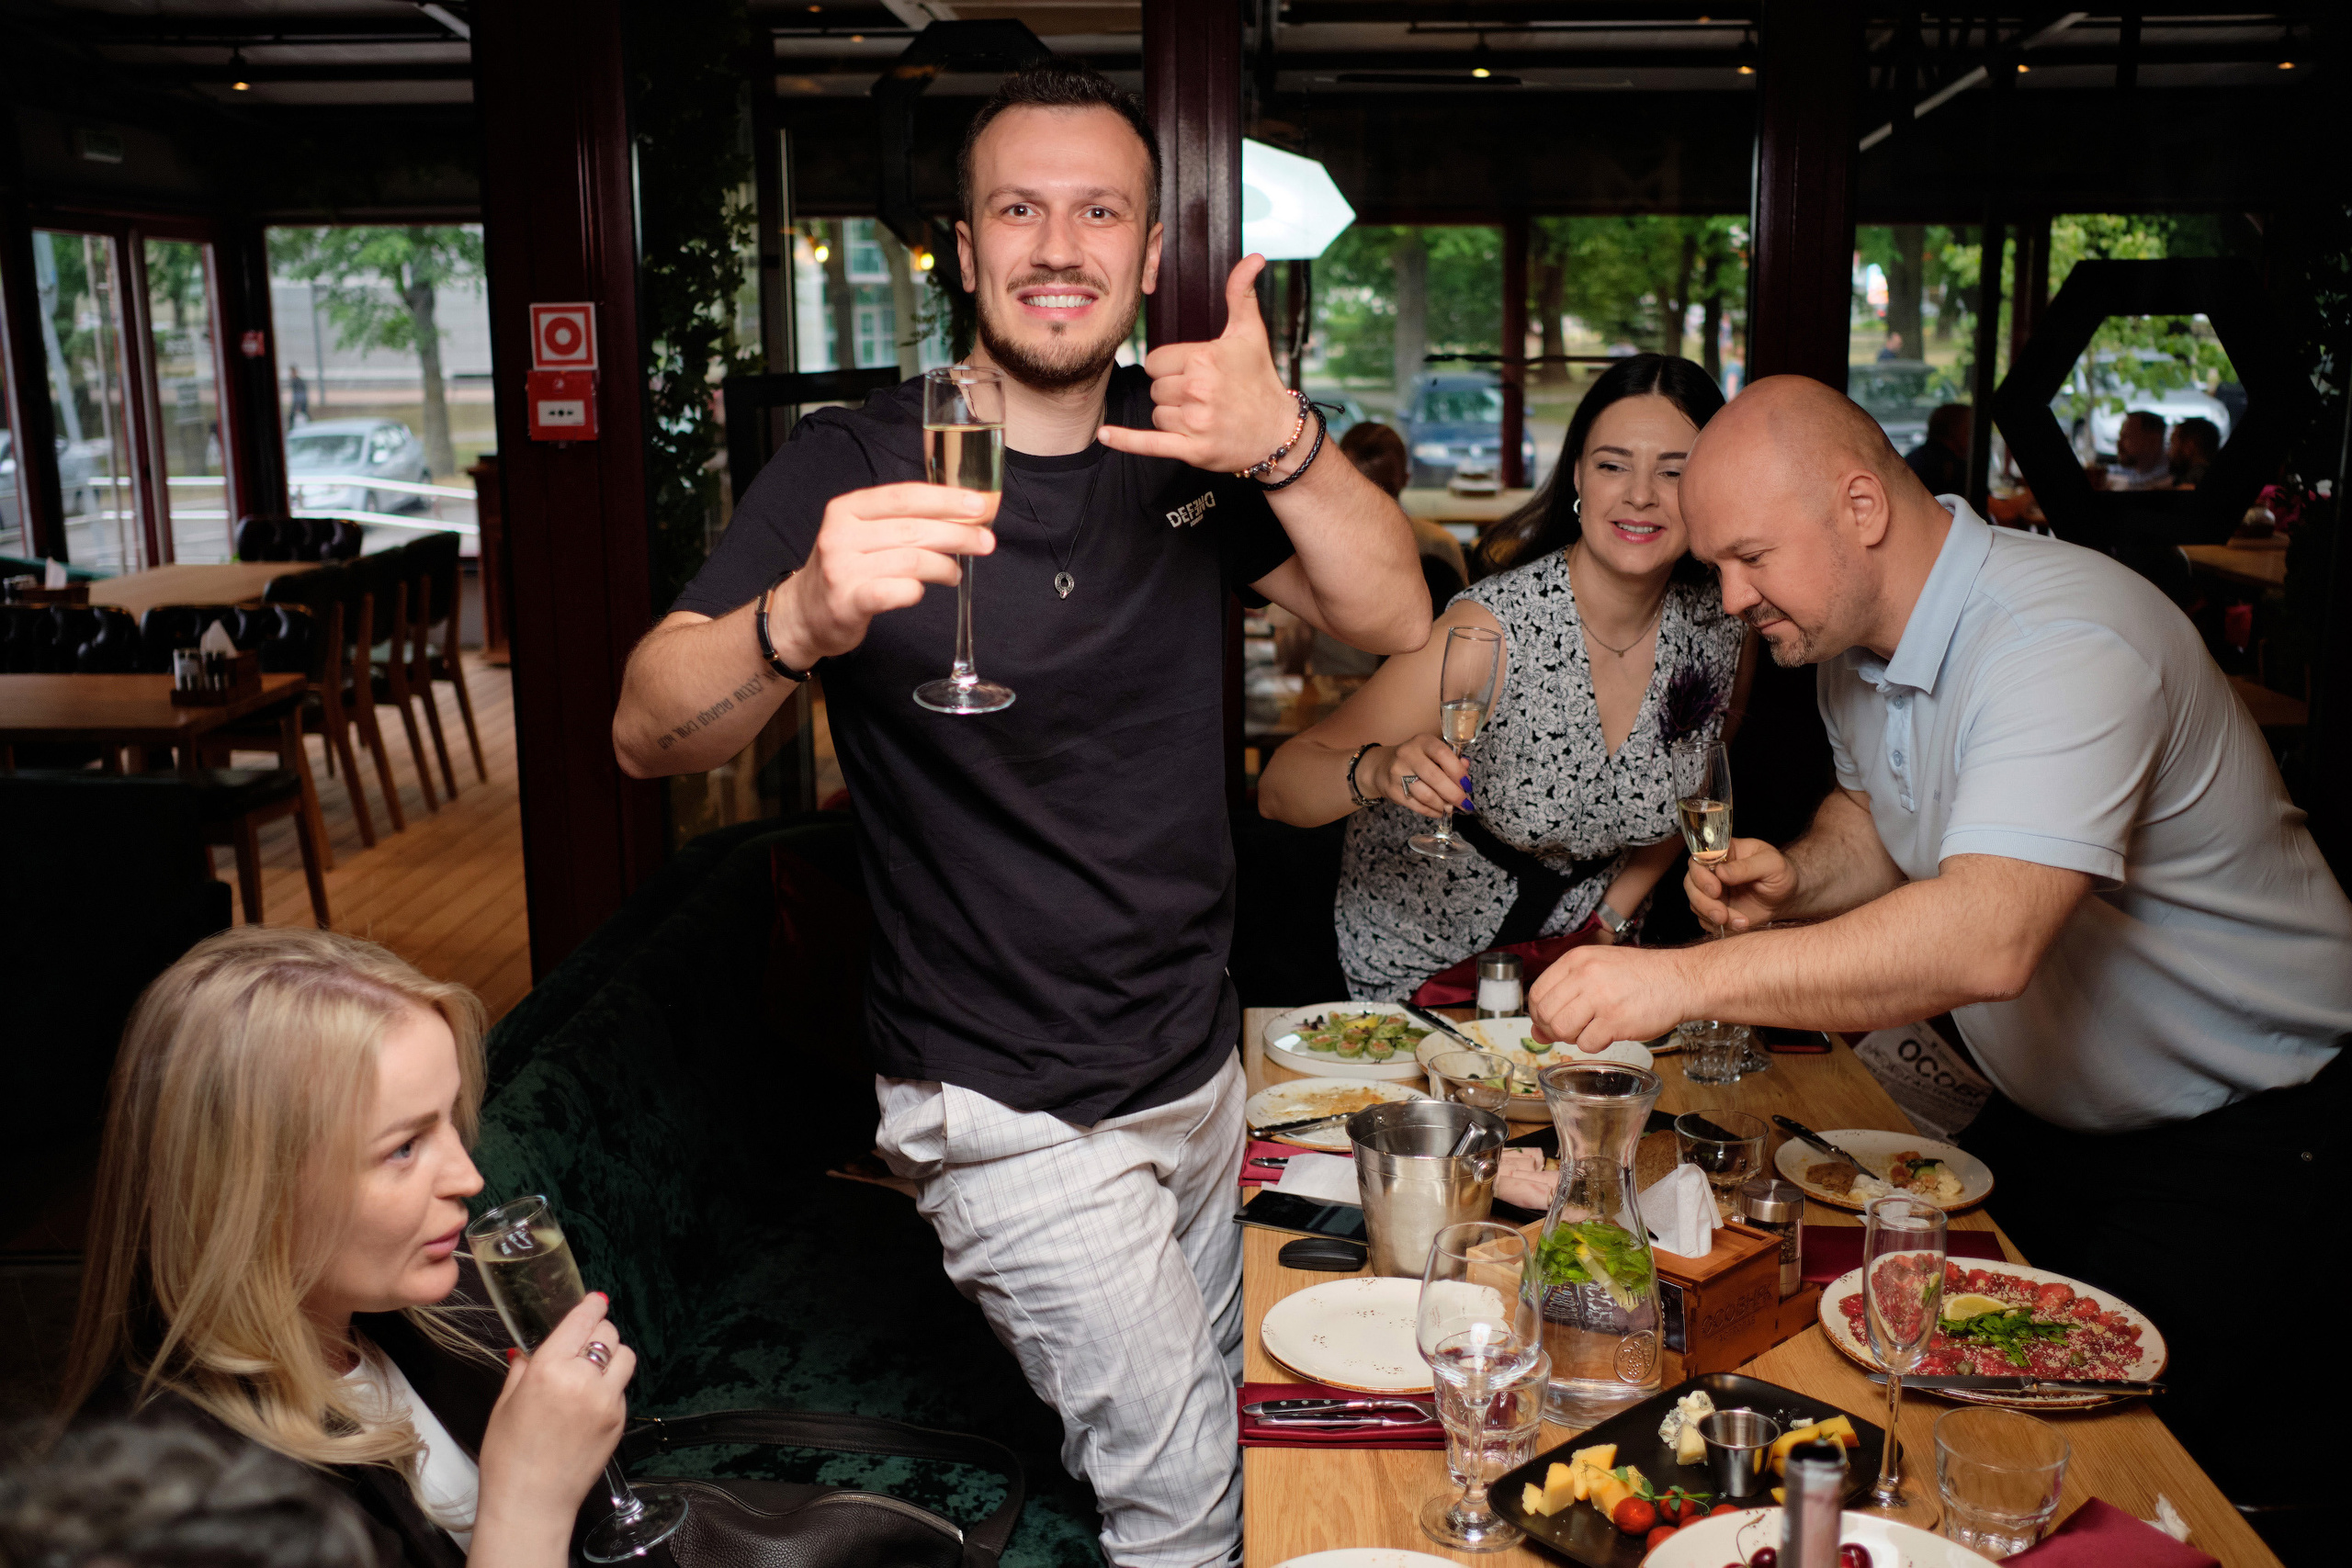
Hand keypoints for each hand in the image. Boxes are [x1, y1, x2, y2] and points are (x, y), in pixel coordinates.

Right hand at [476, 1292, 638, 1533]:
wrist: (531, 1503)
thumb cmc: (509, 1458)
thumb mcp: (505, 1405)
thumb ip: (523, 1369)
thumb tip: (531, 1350)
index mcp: (549, 1369)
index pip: (582, 1320)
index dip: (591, 1306)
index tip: (595, 1300)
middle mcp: (583, 1380)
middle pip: (608, 1333)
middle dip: (597, 1333)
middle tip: (583, 1344)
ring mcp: (606, 1401)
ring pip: (625, 1356)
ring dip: (611, 1356)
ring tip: (591, 1371)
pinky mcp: (619, 1421)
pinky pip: (622, 1389)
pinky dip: (610, 1387)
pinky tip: (588, 1404)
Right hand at [774, 483, 996, 666]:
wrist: (803, 613)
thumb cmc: (846, 569)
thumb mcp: (861, 532)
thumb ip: (900, 520)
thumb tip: (959, 515)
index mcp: (848, 508)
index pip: (904, 496)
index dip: (945, 499)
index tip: (979, 505)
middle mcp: (841, 534)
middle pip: (913, 529)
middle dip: (957, 534)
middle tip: (985, 542)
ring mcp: (842, 569)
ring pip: (911, 560)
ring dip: (944, 566)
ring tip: (954, 573)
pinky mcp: (848, 602)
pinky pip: (898, 591)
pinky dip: (917, 591)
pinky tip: (921, 592)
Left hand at [1095, 256, 1299, 472]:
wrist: (1278, 432)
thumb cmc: (1261, 380)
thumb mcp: (1251, 332)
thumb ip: (1240, 293)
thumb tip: (1253, 257)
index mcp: (1203, 358)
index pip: (1155, 362)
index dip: (1170, 368)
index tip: (1194, 373)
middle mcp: (1197, 389)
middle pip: (1154, 388)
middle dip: (1173, 392)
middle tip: (1203, 396)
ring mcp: (1195, 422)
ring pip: (1156, 414)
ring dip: (1172, 416)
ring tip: (1203, 415)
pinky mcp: (1192, 449)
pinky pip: (1148, 443)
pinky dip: (1126, 441)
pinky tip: (1104, 435)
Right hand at [1370, 735, 1468, 818]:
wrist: (1381, 766)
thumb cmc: (1415, 759)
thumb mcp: (1431, 752)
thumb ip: (1451, 760)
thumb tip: (1466, 769)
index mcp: (1422, 741)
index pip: (1443, 754)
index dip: (1458, 772)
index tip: (1467, 785)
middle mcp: (1408, 754)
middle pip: (1435, 778)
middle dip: (1454, 794)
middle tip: (1464, 804)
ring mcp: (1397, 773)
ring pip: (1426, 795)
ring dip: (1443, 805)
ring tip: (1451, 808)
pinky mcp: (1392, 790)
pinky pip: (1416, 805)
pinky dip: (1431, 811)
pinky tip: (1439, 811)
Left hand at [1527, 945, 1692, 1050]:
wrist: (1679, 980)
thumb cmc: (1640, 976)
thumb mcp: (1597, 972)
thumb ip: (1565, 995)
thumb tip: (1536, 1031)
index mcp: (1577, 959)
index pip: (1536, 992)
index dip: (1538, 1013)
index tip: (1549, 1021)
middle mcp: (1585, 975)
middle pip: (1546, 1014)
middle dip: (1553, 1029)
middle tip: (1571, 1030)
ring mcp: (1600, 998)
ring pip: (1561, 1029)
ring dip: (1572, 1037)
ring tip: (1590, 1030)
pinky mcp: (1615, 1021)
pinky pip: (1586, 1044)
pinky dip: (1594, 1045)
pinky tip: (1607, 1034)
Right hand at [1685, 836, 1796, 932]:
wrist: (1786, 897)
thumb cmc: (1781, 874)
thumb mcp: (1771, 864)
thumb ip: (1747, 866)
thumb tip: (1721, 872)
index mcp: (1724, 852)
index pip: (1699, 858)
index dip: (1701, 875)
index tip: (1715, 889)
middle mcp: (1712, 870)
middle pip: (1690, 883)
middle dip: (1703, 901)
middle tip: (1722, 913)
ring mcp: (1711, 891)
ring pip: (1695, 903)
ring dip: (1713, 916)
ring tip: (1740, 921)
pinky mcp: (1714, 909)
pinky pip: (1705, 919)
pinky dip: (1720, 926)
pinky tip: (1740, 924)